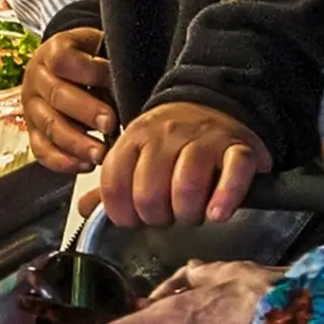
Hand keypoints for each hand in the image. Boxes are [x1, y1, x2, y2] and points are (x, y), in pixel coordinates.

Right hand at [19, 26, 115, 172]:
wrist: (64, 65)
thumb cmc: (88, 58)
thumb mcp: (98, 47)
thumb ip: (108, 61)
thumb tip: (126, 83)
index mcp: (52, 52)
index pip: (64, 61)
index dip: (90, 73)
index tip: (115, 84)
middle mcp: (36, 79)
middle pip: (56, 96)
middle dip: (86, 113)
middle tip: (110, 124)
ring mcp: (31, 107)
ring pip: (49, 127)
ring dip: (76, 143)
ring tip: (100, 153)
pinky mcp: (32, 131)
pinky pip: (41, 150)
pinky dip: (62, 161)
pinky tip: (85, 165)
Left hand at [96, 99, 271, 225]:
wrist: (213, 103)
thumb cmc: (172, 140)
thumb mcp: (136, 153)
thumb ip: (113, 184)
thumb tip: (85, 210)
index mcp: (135, 138)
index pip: (115, 184)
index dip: (121, 214)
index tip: (133, 221)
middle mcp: (167, 136)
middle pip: (149, 193)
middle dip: (156, 217)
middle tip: (166, 217)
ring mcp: (204, 140)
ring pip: (187, 186)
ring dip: (187, 213)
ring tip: (191, 215)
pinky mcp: (238, 147)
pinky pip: (233, 174)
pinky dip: (225, 198)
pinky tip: (217, 213)